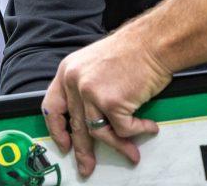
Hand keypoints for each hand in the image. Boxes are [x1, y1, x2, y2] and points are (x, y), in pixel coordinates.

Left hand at [41, 25, 171, 176]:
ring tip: (131, 151)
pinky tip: (148, 127)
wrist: (153, 41)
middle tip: (87, 165)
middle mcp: (76, 82)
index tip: (63, 145)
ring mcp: (92, 93)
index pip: (52, 107)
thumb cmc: (133, 49)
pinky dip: (138, 131)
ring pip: (99, 132)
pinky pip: (123, 129)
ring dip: (118, 145)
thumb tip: (88, 116)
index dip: (57, 130)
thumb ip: (86, 85)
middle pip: (76, 126)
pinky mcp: (111, 103)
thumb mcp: (96, 62)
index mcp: (68, 70)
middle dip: (84, 151)